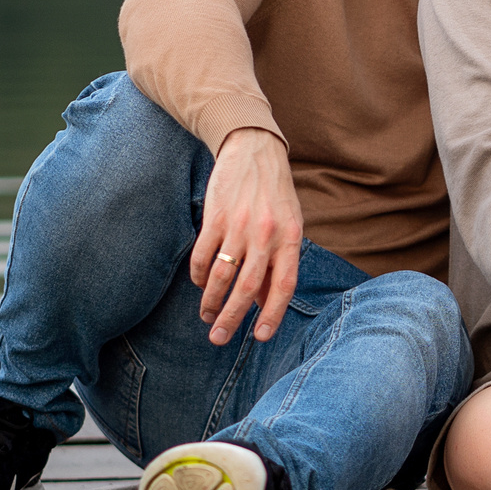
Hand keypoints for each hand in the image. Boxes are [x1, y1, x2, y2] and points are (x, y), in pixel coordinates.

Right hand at [191, 127, 303, 343]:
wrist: (254, 149)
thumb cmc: (276, 194)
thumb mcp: (290, 225)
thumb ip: (279, 263)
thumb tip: (264, 302)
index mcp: (290, 237)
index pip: (283, 285)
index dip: (272, 314)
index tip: (260, 337)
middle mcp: (266, 234)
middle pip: (247, 287)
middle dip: (233, 318)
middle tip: (219, 340)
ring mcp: (238, 225)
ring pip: (221, 275)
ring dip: (211, 302)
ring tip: (208, 318)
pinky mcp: (215, 217)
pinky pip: (203, 256)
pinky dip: (200, 276)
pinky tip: (201, 285)